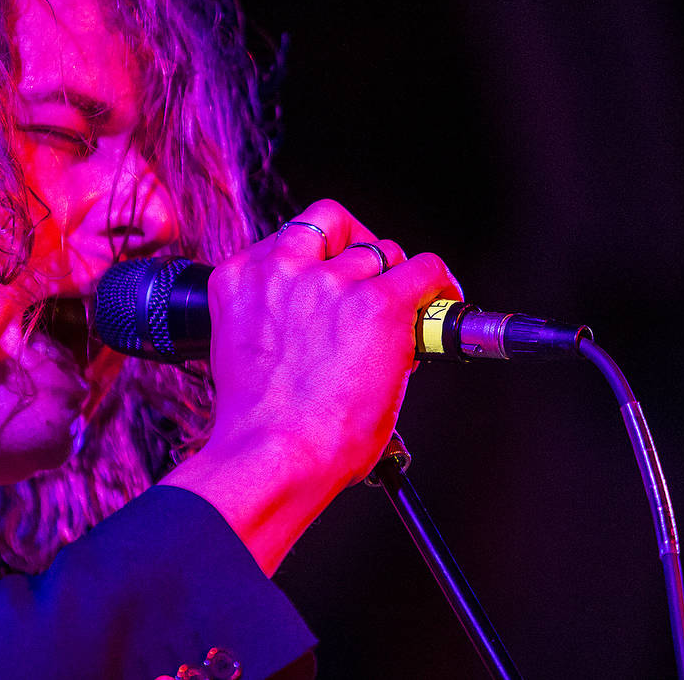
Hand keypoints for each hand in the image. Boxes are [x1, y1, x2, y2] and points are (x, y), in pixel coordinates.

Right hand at [162, 199, 460, 573]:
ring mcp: (330, 283)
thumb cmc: (258, 425)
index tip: (330, 275)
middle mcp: (282, 270)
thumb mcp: (242, 351)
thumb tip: (317, 325)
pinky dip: (440, 285)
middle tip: (371, 282)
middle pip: (334, 227)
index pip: (287, 237)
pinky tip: (443, 302)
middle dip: (357, 252)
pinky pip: (425, 271)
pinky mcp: (378, 304)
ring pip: (382, 251)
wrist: (273, 455)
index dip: (317, 256)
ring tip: (406, 312)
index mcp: (241, 280)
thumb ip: (272, 319)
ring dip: (395, 279)